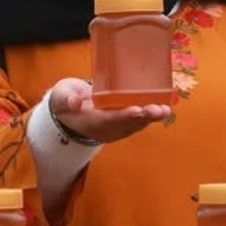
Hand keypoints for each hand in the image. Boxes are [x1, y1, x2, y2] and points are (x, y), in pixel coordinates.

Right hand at [49, 77, 170, 143]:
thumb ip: (66, 98)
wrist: (68, 112)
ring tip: (164, 109)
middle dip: (144, 117)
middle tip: (158, 110)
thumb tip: (75, 101)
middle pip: (127, 123)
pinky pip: (137, 120)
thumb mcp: (61, 97)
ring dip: (151, 117)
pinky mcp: (123, 123)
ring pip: (135, 123)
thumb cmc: (65, 100)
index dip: (123, 115)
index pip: (108, 119)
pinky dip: (150, 115)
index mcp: (90, 121)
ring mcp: (115, 127)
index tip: (136, 110)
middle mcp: (105, 128)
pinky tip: (163, 106)